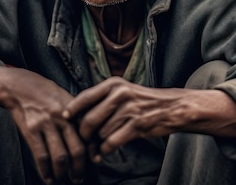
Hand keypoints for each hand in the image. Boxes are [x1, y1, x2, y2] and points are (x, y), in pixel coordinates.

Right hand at [0, 68, 86, 184]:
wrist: (19, 86)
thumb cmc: (45, 93)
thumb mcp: (65, 99)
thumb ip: (78, 116)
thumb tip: (89, 138)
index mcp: (74, 110)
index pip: (88, 135)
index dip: (92, 152)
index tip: (94, 163)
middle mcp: (62, 117)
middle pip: (76, 149)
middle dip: (79, 168)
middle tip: (78, 178)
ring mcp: (46, 124)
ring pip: (59, 155)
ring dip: (62, 172)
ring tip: (63, 180)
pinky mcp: (31, 129)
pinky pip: (40, 155)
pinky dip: (45, 170)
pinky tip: (47, 177)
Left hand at [63, 77, 187, 160]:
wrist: (171, 107)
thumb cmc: (143, 101)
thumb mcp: (123, 90)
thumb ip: (103, 98)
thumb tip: (77, 113)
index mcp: (114, 84)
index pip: (85, 96)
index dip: (72, 109)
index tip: (63, 117)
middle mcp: (120, 94)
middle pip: (89, 119)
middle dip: (84, 134)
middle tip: (83, 140)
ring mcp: (128, 110)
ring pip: (100, 133)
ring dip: (97, 144)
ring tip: (97, 147)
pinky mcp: (136, 125)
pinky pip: (111, 142)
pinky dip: (106, 150)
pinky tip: (106, 151)